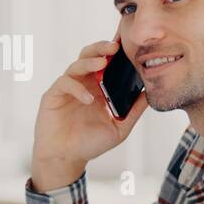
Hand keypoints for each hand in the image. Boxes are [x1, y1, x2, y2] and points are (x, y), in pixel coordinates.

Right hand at [30, 36, 145, 191]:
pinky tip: (89, 98)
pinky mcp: (53, 96)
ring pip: (76, 65)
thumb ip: (133, 111)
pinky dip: (77, 88)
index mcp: (98, 87)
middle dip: (101, 48)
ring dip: (90, 62)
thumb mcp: (119, 128)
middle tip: (114, 47)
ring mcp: (68, 88)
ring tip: (102, 64)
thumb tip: (150, 94)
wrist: (66, 159)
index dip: (114, 52)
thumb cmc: (89, 144)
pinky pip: (65, 83)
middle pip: (89, 56)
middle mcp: (83, 84)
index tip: (127, 44)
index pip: (106, 62)